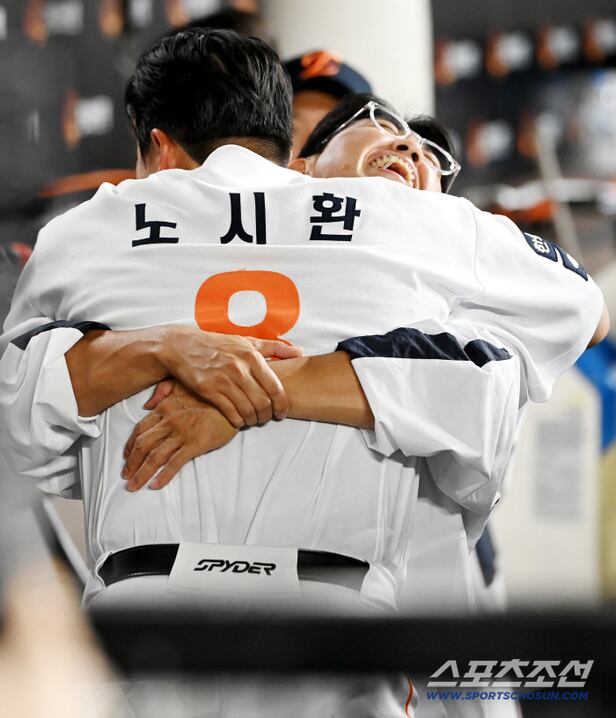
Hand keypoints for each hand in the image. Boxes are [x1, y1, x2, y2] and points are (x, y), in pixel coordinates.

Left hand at [123, 381, 237, 490]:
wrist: (233, 400)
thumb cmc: (210, 393)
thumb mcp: (183, 384)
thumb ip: (163, 391)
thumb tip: (148, 404)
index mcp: (165, 408)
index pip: (140, 429)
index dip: (130, 445)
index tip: (126, 456)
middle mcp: (169, 422)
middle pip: (143, 445)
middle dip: (131, 463)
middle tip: (126, 476)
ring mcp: (181, 434)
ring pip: (155, 457)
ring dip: (141, 473)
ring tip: (134, 485)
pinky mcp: (195, 444)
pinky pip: (175, 463)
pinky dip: (164, 475)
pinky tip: (156, 485)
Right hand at [160, 327, 301, 427]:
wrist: (182, 346)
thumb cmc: (218, 344)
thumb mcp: (247, 341)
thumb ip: (275, 347)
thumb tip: (300, 352)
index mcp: (252, 356)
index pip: (275, 388)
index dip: (282, 405)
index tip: (282, 412)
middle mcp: (239, 368)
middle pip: (263, 402)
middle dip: (268, 415)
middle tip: (266, 418)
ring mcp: (223, 380)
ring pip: (248, 410)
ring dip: (253, 420)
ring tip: (253, 421)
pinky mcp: (208, 390)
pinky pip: (230, 413)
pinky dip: (238, 421)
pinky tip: (239, 421)